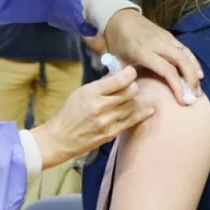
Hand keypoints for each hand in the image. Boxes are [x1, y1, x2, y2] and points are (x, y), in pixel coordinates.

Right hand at [30, 66, 152, 169]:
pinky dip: (142, 114)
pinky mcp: (111, 133)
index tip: (131, 71)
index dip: (130, 73)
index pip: (120, 79)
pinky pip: (132, 121)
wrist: (60, 138)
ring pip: (132, 105)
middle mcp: (102, 106)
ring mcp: (108, 121)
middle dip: (132, 85)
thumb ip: (100, 84)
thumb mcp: (81, 92)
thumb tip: (118, 74)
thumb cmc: (68, 112)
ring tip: (126, 98)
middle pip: (130, 91)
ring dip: (132, 99)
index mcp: (92, 92)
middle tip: (128, 85)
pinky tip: (149, 110)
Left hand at [103, 9, 202, 105]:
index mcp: (143, 52)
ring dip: (195, 72)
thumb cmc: (117, 41)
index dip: (177, 86)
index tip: (182, 101)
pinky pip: (185, 49)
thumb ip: (123, 76)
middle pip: (181, 61)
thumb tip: (129, 94)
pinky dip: (194, 61)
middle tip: (194, 97)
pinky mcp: (169, 35)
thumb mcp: (116, 60)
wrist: (120, 17)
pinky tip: (198, 74)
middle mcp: (158, 44)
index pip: (166, 69)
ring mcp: (165, 38)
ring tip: (198, 89)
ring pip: (186, 54)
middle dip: (191, 80)